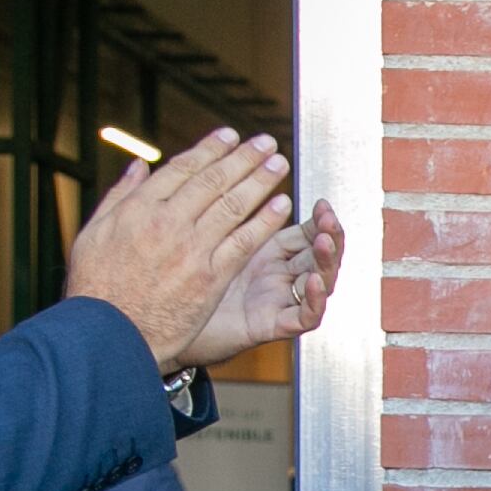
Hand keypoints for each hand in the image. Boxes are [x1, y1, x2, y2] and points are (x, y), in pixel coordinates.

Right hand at [65, 129, 298, 370]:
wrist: (108, 334)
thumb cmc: (96, 287)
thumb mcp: (93, 233)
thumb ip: (120, 196)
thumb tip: (141, 165)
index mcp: (137, 209)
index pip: (181, 169)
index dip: (209, 149)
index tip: (229, 135)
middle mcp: (166, 222)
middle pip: (212, 181)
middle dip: (243, 158)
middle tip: (265, 143)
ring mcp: (190, 249)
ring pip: (232, 206)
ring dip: (260, 182)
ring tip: (278, 165)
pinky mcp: (210, 278)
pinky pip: (243, 242)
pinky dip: (263, 222)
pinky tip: (280, 206)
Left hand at [177, 198, 345, 368]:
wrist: (161, 327)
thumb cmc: (176, 284)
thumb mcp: (193, 236)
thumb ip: (200, 205)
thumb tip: (177, 163)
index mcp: (264, 253)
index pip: (302, 231)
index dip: (316, 217)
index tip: (321, 203)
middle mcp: (276, 276)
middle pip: (318, 254)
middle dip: (329, 233)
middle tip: (328, 217)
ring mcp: (277, 301)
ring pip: (320, 282)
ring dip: (328, 261)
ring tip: (325, 241)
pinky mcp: (271, 326)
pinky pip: (304, 317)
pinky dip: (314, 300)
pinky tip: (313, 281)